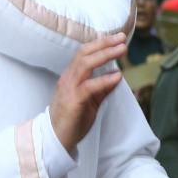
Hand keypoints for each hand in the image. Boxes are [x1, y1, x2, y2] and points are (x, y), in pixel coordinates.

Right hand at [49, 33, 126, 151]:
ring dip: (105, 55)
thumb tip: (117, 75)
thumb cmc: (72, 119)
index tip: (117, 38)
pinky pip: (89, 86)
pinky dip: (104, 80)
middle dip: (104, 43)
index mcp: (71, 76)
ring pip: (85, 64)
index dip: (100, 43)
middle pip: (85, 53)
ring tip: (122, 50)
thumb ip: (102, 88)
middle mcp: (68, 78)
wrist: (55, 139)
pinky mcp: (73, 101)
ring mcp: (69, 88)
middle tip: (122, 38)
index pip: (85, 53)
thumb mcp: (91, 101)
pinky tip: (117, 76)